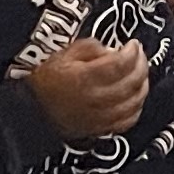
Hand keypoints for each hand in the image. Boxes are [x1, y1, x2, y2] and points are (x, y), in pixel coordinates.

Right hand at [25, 36, 150, 139]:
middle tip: (139, 55)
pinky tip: (135, 98)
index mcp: (85, 78)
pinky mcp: (99, 129)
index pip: (121, 63)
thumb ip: (90, 48)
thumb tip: (112, 50)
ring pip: (134, 102)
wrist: (31, 109)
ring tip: (140, 74)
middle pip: (132, 82)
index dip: (133, 51)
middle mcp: (95, 99)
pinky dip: (136, 108)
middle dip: (141, 64)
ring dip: (142, 85)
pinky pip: (127, 121)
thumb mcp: (63, 54)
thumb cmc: (44, 80)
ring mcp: (99, 116)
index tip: (133, 44)